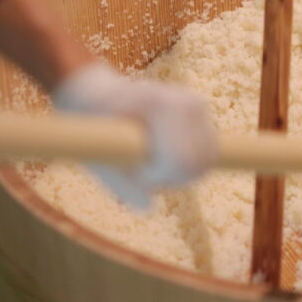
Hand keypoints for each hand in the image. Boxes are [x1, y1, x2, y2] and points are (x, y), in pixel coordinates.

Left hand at [52, 61, 217, 207]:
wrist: (101, 94)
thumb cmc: (94, 124)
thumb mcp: (96, 155)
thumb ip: (121, 182)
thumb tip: (149, 207)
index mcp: (161, 105)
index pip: (183, 159)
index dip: (161, 176)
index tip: (138, 170)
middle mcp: (188, 102)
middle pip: (199, 164)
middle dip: (172, 178)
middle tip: (142, 170)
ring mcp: (199, 106)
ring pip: (205, 162)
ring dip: (180, 174)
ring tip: (151, 163)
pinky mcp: (203, 114)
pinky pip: (207, 155)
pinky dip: (188, 167)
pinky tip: (164, 157)